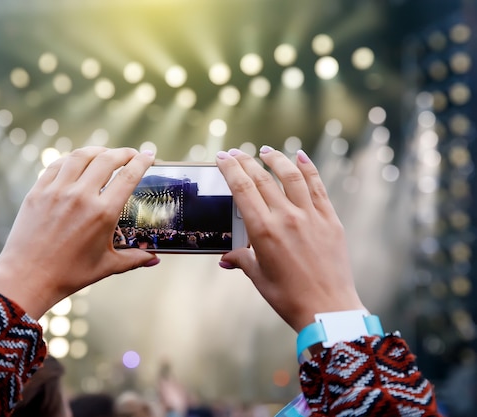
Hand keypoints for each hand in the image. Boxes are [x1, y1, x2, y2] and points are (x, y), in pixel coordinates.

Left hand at [0, 147, 158, 318]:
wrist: (27, 278)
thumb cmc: (69, 275)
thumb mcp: (107, 266)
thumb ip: (134, 259)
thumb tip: (155, 260)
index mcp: (102, 213)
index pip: (128, 176)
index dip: (142, 161)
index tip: (149, 154)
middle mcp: (80, 196)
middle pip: (107, 159)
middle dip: (124, 153)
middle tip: (131, 154)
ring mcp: (57, 191)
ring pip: (81, 156)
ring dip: (98, 150)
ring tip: (106, 154)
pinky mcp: (38, 191)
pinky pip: (57, 165)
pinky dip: (71, 159)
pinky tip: (78, 162)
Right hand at [215, 147, 364, 331]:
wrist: (328, 309)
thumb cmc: (289, 297)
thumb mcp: (259, 278)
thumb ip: (242, 260)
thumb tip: (226, 259)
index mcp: (263, 231)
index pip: (242, 189)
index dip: (230, 169)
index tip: (223, 157)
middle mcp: (286, 218)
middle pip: (262, 178)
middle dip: (246, 161)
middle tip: (237, 151)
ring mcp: (310, 216)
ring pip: (291, 176)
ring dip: (276, 159)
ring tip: (266, 150)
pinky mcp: (330, 220)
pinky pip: (317, 187)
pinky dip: (308, 169)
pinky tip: (300, 157)